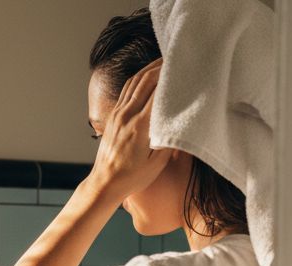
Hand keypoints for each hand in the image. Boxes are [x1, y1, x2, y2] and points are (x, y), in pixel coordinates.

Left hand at [90, 60, 170, 199]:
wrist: (104, 183)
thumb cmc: (132, 177)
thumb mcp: (158, 162)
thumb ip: (170, 138)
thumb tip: (183, 120)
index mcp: (139, 127)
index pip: (158, 93)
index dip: (172, 78)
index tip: (186, 69)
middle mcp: (127, 115)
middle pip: (146, 81)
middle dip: (163, 66)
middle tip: (179, 57)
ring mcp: (118, 113)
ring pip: (135, 81)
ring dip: (151, 68)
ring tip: (166, 59)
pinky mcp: (113, 115)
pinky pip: (127, 89)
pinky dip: (139, 77)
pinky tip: (148, 72)